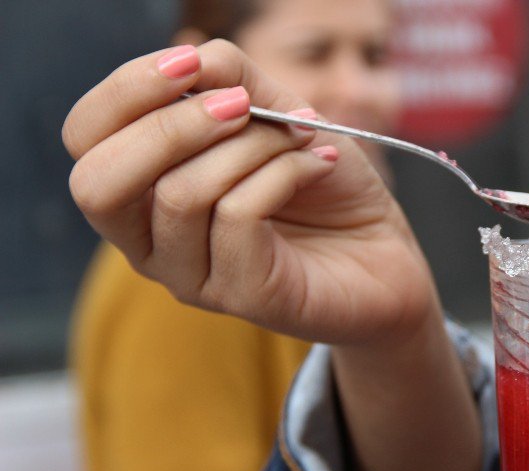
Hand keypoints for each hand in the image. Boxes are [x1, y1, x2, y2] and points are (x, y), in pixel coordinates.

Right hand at [63, 41, 437, 347]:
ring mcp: (192, 278)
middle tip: (242, 103)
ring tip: (302, 135)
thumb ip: (230, 79)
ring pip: (180, 193)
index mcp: (142, 192)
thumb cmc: (323, 187)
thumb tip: (194, 58)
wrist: (386, 253)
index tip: (191, 61)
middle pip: (99, 181)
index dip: (126, 91)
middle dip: (171, 125)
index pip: (85, 139)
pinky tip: (319, 163)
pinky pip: (237, 217)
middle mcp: (150, 243)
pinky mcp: (242, 296)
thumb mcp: (275, 116)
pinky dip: (284, 172)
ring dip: (250, 146)